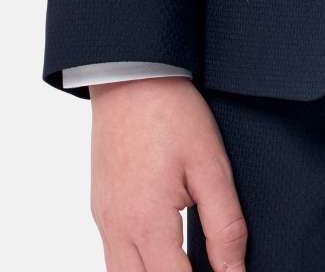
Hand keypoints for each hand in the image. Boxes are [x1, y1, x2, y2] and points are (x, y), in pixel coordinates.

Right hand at [89, 76, 247, 270]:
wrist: (130, 72)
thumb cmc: (171, 112)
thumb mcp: (211, 166)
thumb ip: (225, 227)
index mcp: (147, 224)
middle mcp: (118, 229)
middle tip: (207, 267)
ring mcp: (104, 219)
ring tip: (183, 264)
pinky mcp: (100, 206)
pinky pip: (112, 255)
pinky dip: (135, 265)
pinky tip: (160, 254)